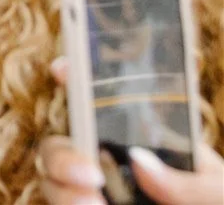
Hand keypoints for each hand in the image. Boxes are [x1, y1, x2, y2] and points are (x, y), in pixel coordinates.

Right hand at [36, 59, 223, 204]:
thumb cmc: (217, 204)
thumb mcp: (221, 195)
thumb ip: (193, 184)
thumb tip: (140, 162)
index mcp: (154, 148)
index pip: (110, 105)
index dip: (79, 79)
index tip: (61, 69)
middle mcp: (117, 169)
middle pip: (67, 143)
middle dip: (63, 152)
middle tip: (86, 175)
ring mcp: (100, 196)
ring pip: (54, 180)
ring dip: (60, 188)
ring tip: (91, 204)